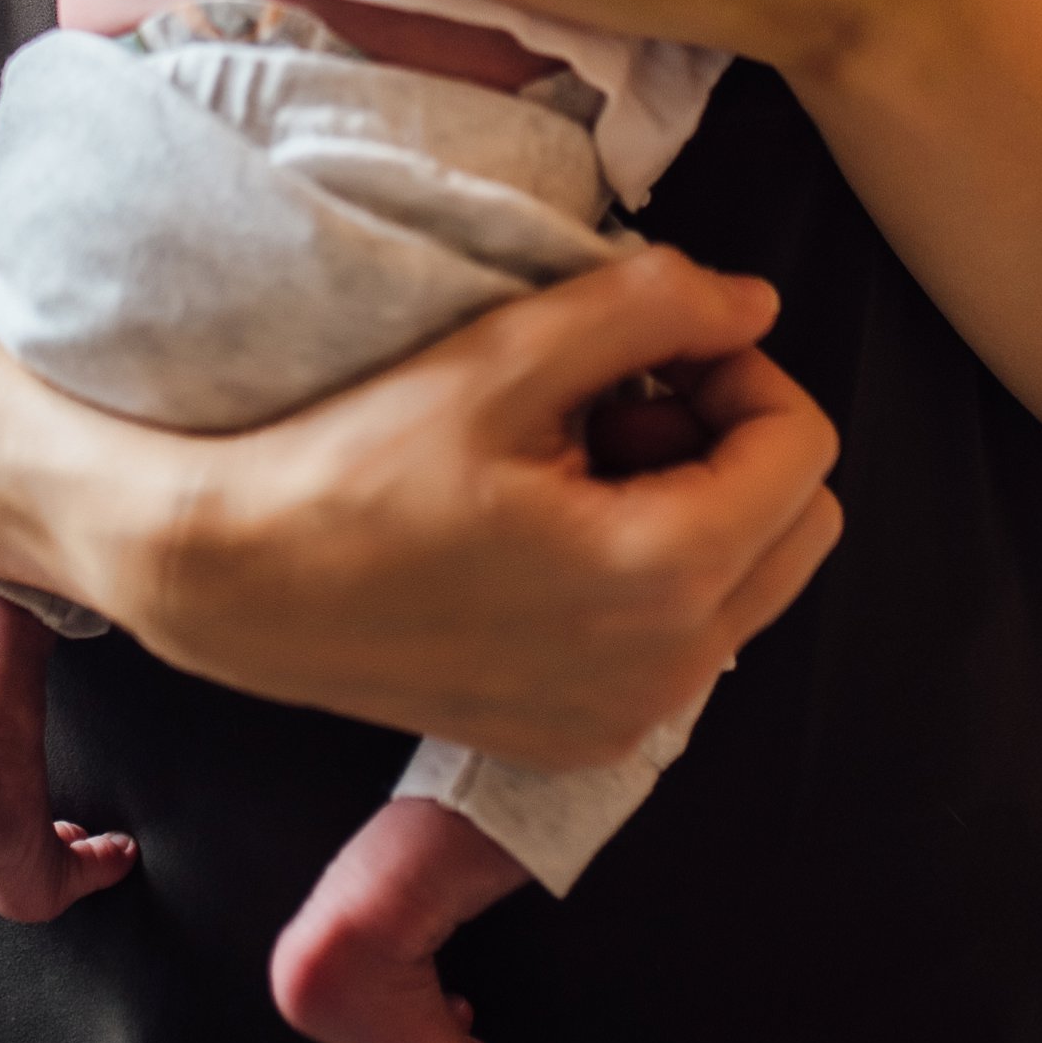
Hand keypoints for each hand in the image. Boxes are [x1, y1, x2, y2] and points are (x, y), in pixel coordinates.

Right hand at [109, 245, 842, 768]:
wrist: (239, 581)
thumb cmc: (357, 464)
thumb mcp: (508, 355)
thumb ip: (654, 307)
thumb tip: (753, 302)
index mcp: (663, 577)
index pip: (803, 449)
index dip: (742, 369)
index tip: (652, 346)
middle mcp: (668, 675)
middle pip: (799, 527)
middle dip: (732, 442)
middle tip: (620, 399)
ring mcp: (627, 722)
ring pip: (747, 586)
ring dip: (696, 505)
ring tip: (576, 458)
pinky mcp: (584, 740)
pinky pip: (681, 643)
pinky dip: (652, 573)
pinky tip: (551, 527)